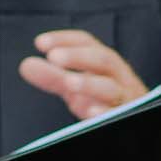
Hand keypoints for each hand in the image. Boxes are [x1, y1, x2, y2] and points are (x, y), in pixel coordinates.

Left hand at [17, 30, 148, 119]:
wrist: (133, 121)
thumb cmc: (106, 100)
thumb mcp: (78, 87)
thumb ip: (54, 76)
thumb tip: (27, 65)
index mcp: (105, 65)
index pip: (88, 44)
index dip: (65, 40)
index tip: (41, 43)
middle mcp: (118, 78)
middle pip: (103, 60)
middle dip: (79, 57)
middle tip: (54, 57)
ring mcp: (126, 99)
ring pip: (111, 88)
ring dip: (89, 83)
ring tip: (69, 83)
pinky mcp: (128, 118)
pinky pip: (118, 114)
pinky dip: (105, 112)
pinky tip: (91, 113)